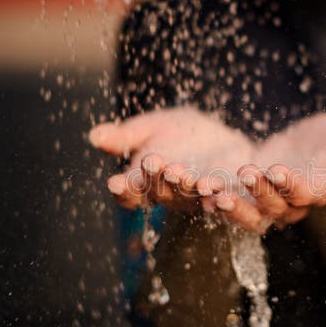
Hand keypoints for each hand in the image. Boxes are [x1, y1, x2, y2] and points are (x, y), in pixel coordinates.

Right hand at [89, 107, 254, 211]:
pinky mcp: (231, 196)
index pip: (131, 194)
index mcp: (149, 184)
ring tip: (187, 176)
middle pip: (162, 193)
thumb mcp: (154, 127)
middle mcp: (174, 196)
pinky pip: (227, 198)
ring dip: (188, 187)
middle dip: (157, 179)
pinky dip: (224, 194)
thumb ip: (128, 136)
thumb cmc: (183, 134)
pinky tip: (224, 186)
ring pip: (193, 197)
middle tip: (154, 161)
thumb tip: (94, 135)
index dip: (124, 191)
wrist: (224, 139)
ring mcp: (202, 199)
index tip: (115, 182)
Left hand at [208, 114, 325, 230]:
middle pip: (274, 208)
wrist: (310, 148)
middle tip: (246, 173)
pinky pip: (230, 203)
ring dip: (234, 206)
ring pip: (249, 214)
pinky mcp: (246, 194)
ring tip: (216, 192)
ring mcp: (266, 202)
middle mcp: (291, 204)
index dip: (290, 186)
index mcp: (318, 190)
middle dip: (260, 194)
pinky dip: (215, 197)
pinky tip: (201, 187)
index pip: (305, 194)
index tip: (276, 169)